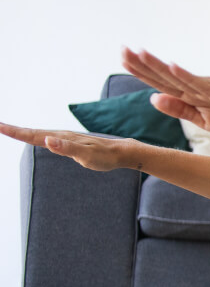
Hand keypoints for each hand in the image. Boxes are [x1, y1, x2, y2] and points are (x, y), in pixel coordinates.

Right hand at [0, 124, 130, 171]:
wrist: (121, 152)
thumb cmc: (106, 156)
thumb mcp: (87, 155)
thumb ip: (68, 148)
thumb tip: (48, 139)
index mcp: (61, 138)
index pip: (33, 135)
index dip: (14, 131)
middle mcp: (61, 136)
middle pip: (32, 132)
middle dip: (13, 129)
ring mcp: (64, 139)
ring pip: (38, 134)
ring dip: (21, 132)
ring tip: (7, 129)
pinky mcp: (69, 143)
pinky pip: (47, 138)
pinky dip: (35, 136)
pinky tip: (33, 137)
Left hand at [121, 48, 209, 136]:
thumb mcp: (206, 121)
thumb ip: (181, 110)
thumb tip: (153, 98)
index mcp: (192, 95)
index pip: (162, 82)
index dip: (142, 71)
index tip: (122, 58)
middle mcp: (200, 87)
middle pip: (167, 75)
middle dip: (144, 63)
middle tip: (121, 49)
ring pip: (182, 76)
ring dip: (161, 65)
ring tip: (141, 53)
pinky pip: (207, 85)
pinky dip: (189, 76)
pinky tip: (174, 67)